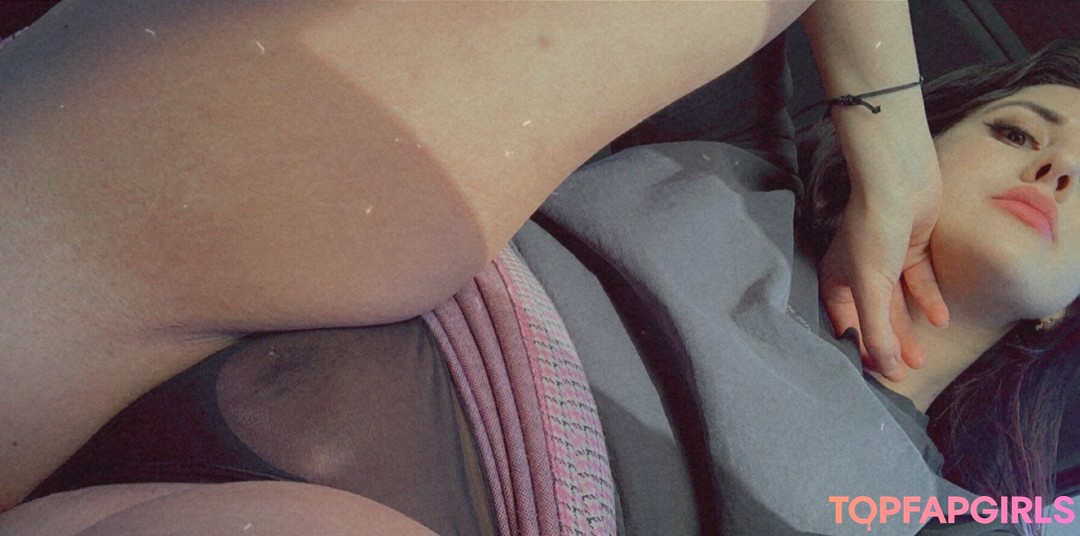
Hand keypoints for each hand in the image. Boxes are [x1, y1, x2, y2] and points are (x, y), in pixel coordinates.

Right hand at [817, 124, 949, 380]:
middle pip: (872, 318)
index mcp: (834, 281)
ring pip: (896, 304)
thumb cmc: (873, 230)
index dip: (860, 350)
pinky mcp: (909, 249)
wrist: (898, 181)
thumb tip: (889, 370)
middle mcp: (856, 273)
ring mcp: (884, 262)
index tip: (878, 375)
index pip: (845, 326)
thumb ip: (878, 331)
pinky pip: (918, 282)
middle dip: (889, 345)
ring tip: (922, 358)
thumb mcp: (871, 288)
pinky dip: (928, 300)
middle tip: (904, 373)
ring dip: (908, 330)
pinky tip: (940, 319)